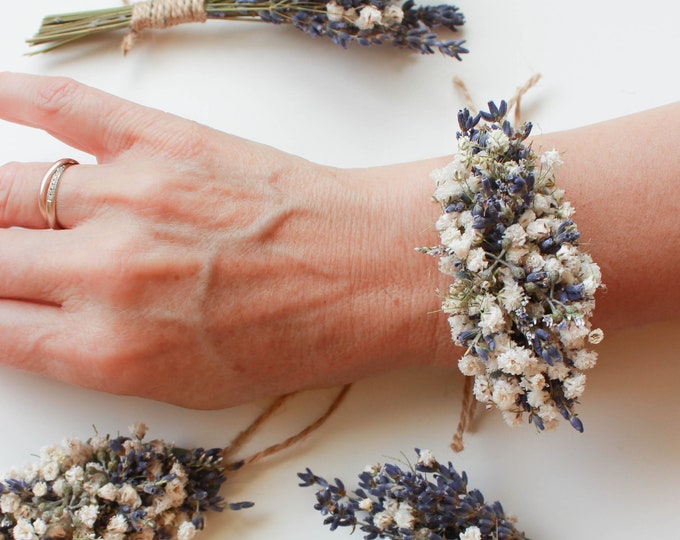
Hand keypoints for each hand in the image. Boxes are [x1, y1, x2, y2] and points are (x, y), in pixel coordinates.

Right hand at [0, 72, 448, 407]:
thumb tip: (36, 324)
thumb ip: (100, 358)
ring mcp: (133, 198)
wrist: (367, 273)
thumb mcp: (191, 385)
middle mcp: (106, 274)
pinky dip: (15, 96)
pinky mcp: (167, 143)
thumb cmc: (296, 339)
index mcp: (110, 350)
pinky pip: (68, 108)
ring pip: (10, 188)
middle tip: (3, 255)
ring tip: (1, 207)